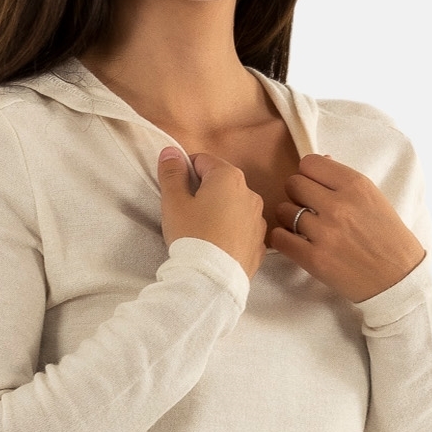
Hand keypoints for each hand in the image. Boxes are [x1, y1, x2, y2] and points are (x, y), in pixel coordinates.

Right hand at [159, 148, 266, 276]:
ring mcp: (259, 219)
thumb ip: (172, 173)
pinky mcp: (260, 243)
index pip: (202, 160)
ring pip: (234, 206)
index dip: (185, 172)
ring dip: (220, 211)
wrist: (213, 280)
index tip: (175, 190)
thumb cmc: (191, 236)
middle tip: (186, 212)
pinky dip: (231, 231)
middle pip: (221, 182)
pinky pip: (242, 229)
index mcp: (228, 177)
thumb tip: (170, 151)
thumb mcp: (174, 202)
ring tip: (203, 231)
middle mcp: (250, 193)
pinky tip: (217, 245)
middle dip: (204, 191)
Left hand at [266, 155, 425, 301]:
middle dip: (297, 194)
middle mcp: (339, 205)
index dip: (309, 175)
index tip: (315, 187)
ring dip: (289, 217)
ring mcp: (325, 233)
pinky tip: (296, 242)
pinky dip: (283, 239)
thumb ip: (344, 180)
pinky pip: (279, 238)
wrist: (398, 279)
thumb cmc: (388, 237)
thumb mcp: (374, 199)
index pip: (310, 163)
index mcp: (356, 185)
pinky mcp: (314, 259)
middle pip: (293, 184)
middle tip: (307, 208)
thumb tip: (322, 161)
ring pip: (283, 210)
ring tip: (304, 227)